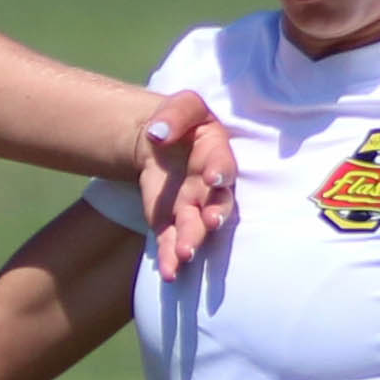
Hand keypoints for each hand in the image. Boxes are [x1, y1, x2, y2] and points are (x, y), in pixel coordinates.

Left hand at [135, 87, 237, 277]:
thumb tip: (157, 133)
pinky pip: (173, 241)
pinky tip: (170, 273)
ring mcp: (193, 206)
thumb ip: (175, 115)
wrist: (161, 139)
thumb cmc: (180, 120)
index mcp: (216, 154)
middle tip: (209, 224)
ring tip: (185, 254)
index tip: (213, 178)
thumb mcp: (182, 106)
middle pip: (215, 203)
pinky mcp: (172, 221)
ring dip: (192, 240)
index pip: (222, 164)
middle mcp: (210, 186)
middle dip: (213, 215)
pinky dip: (171, 257)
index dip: (219, 171)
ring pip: (196, 227)